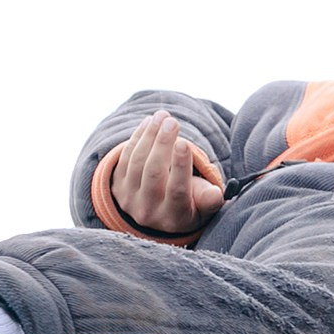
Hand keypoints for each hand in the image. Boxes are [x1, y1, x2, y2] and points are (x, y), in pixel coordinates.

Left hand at [111, 110, 225, 233]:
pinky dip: (138, 137)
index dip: (180, 167)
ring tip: (163, 116)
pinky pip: (126, 157)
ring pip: (138, 162)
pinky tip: (149, 123)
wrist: (157, 214)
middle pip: (154, 173)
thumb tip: (216, 194)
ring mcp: (129, 198)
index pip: (177, 191)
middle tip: (173, 122)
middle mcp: (148, 210)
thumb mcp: (203, 208)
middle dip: (162, 144)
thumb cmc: (189, 204)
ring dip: (150, 135)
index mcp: (173, 217)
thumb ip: (209, 200)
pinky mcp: (117, 185)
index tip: (184, 143)